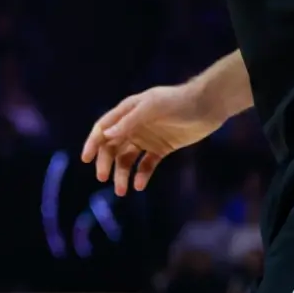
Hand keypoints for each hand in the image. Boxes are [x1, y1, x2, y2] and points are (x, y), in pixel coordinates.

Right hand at [81, 84, 223, 195]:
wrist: (207, 106)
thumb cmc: (177, 102)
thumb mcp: (152, 107)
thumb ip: (129, 121)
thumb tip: (106, 135)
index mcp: (127, 112)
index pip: (103, 129)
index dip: (93, 143)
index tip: (86, 159)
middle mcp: (133, 126)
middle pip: (113, 147)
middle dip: (106, 163)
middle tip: (103, 178)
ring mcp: (147, 138)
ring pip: (128, 159)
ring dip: (122, 173)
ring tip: (122, 190)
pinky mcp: (162, 148)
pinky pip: (147, 164)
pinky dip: (141, 175)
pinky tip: (139, 185)